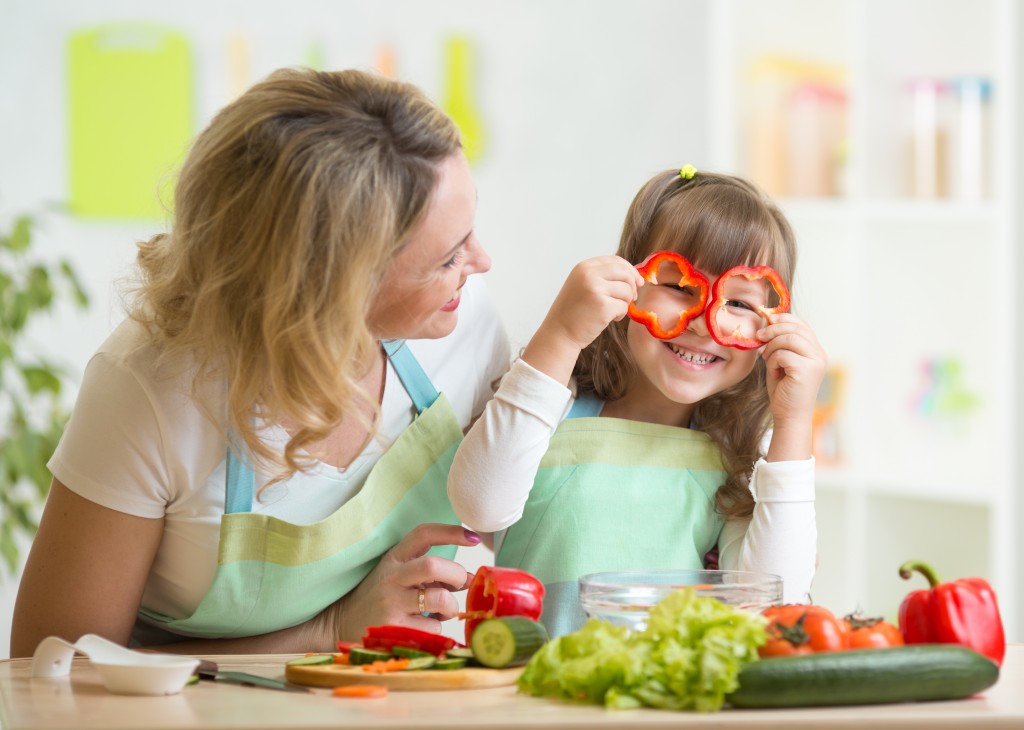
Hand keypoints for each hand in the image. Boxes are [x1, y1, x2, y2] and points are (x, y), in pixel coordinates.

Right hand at [328, 523, 481, 642]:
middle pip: (433, 565)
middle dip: (456, 574)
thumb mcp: (398, 576)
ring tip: (443, 611)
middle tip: (461, 583)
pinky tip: (425, 627)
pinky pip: (432, 627)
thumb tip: (469, 579)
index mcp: (394, 558)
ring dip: (451, 607)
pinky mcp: (393, 629)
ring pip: (439, 599)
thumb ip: (430, 574)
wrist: (340, 623)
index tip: (474, 538)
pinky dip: (438, 628)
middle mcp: (391, 578)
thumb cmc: (379, 598)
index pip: (423, 534)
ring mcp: (391, 603)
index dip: (451, 532)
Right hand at [523, 256, 642, 383]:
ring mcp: (596, 289)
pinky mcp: (603, 306)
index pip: (616, 260)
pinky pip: (624, 306)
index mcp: (584, 267)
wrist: (559, 333)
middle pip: (625, 274)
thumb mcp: (583, 285)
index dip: (630, 270)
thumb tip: (636, 277)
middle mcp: (589, 274)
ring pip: (627, 290)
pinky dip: (620, 314)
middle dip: (632, 287)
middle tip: (630, 299)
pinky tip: (609, 319)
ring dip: (625, 303)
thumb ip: (603, 276)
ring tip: (612, 311)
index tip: (636, 282)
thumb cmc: (574, 312)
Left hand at [757, 313, 826, 460]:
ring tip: (766, 359)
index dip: (783, 318)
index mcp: (815, 351)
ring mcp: (816, 362)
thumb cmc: (783, 390)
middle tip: (759, 338)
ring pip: (789, 339)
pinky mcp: (807, 370)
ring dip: (772, 347)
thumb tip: (767, 321)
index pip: (801, 325)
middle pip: (795, 328)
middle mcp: (820, 355)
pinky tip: (774, 373)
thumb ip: (779, 343)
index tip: (766, 320)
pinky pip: (784, 354)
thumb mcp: (780, 361)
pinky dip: (773, 362)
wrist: (788, 416)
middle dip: (773, 330)